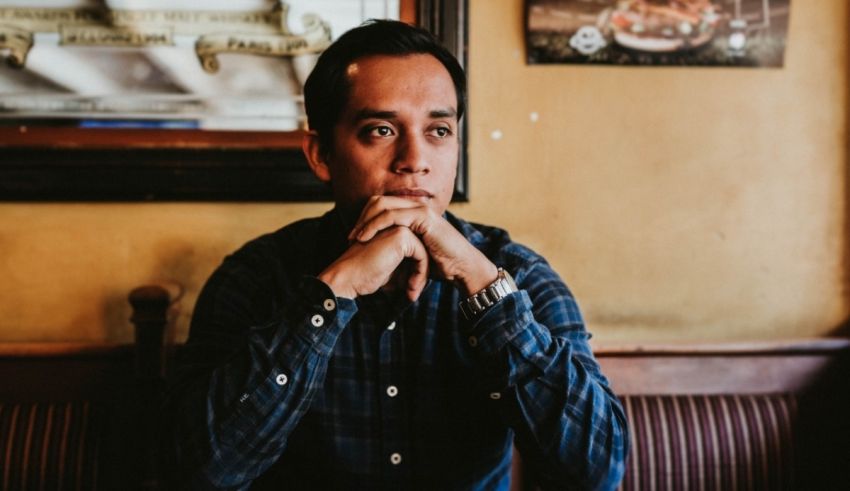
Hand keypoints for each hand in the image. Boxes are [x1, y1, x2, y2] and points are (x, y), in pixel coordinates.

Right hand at [319, 226, 427, 300]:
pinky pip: (422, 256)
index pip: (417, 250)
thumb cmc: (367, 275)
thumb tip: (424, 272)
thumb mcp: (392, 269)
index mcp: (392, 230)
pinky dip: (420, 274)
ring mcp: (398, 226)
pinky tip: (409, 288)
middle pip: (423, 250)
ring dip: (421, 275)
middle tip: (411, 293)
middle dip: (420, 273)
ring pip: (424, 253)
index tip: (410, 290)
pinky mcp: (401, 235)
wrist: (349, 278)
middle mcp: (396, 224)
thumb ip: (407, 264)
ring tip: (411, 292)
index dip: (416, 271)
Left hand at [348, 196, 497, 295]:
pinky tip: (366, 237)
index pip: (380, 206)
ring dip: (365, 221)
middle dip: (361, 218)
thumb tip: (378, 253)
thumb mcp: (413, 253)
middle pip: (378, 201)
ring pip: (382, 206)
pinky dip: (375, 225)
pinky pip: (392, 216)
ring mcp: (420, 209)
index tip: (352, 238)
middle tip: (350, 237)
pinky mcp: (423, 216)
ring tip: (355, 238)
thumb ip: (399, 247)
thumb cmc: (440, 264)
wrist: (461, 268)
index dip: (364, 218)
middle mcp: (415, 206)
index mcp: (412, 212)